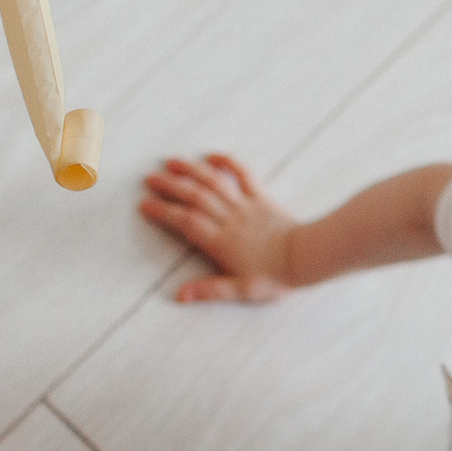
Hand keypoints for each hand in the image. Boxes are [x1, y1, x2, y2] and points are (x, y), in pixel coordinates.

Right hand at [139, 153, 302, 301]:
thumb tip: (179, 295)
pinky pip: (244, 175)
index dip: (163, 212)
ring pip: (214, 183)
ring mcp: (245, 206)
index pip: (185, 222)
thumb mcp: (242, 291)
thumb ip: (210, 291)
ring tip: (171, 162)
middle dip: (170, 186)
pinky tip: (213, 155)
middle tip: (149, 178)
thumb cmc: (276, 277)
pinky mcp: (262, 198)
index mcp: (221, 242)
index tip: (144, 204)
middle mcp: (229, 219)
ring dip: (192, 170)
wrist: (307, 258)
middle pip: (194, 197)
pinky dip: (228, 163)